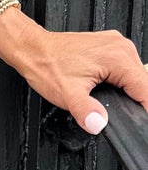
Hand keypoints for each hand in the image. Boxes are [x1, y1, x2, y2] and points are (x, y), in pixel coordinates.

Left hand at [0, 6, 147, 132]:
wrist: (33, 49)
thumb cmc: (47, 66)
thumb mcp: (67, 96)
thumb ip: (87, 113)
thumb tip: (99, 125)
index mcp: (118, 58)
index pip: (146, 89)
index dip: (146, 109)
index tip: (141, 120)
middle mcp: (121, 47)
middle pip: (143, 82)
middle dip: (135, 100)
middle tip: (118, 112)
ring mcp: (117, 44)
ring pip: (136, 74)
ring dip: (128, 90)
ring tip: (109, 98)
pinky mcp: (111, 46)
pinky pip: (125, 66)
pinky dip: (121, 79)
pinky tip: (107, 86)